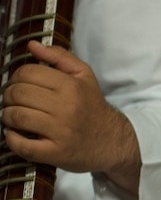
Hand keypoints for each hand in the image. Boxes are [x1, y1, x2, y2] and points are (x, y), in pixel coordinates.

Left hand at [2, 41, 139, 193]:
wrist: (112, 141)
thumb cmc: (92, 107)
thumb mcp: (84, 76)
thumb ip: (59, 57)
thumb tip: (32, 46)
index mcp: (70, 86)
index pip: (28, 73)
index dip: (16, 77)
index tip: (18, 84)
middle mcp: (66, 108)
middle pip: (19, 94)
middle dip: (9, 96)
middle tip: (13, 101)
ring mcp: (60, 132)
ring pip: (17, 117)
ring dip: (7, 116)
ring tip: (12, 116)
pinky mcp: (56, 153)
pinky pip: (23, 145)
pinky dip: (11, 139)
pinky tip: (13, 134)